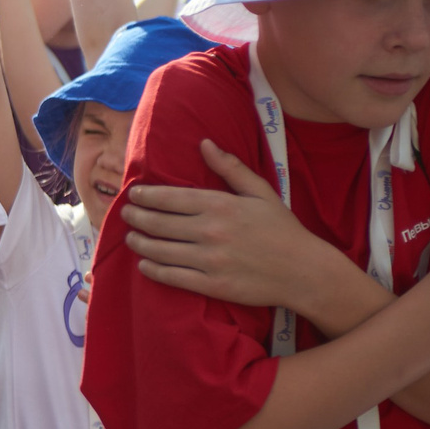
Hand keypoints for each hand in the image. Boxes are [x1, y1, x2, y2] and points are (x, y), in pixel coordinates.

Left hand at [122, 140, 340, 307]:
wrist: (304, 272)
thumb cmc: (282, 230)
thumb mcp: (261, 193)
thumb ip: (231, 168)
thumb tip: (204, 143)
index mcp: (221, 205)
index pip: (170, 197)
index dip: (145, 196)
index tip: (133, 195)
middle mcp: (211, 231)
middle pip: (158, 223)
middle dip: (135, 218)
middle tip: (125, 215)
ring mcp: (210, 260)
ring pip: (160, 250)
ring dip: (139, 243)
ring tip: (131, 238)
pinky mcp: (212, 285)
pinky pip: (172, 277)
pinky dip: (153, 270)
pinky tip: (144, 265)